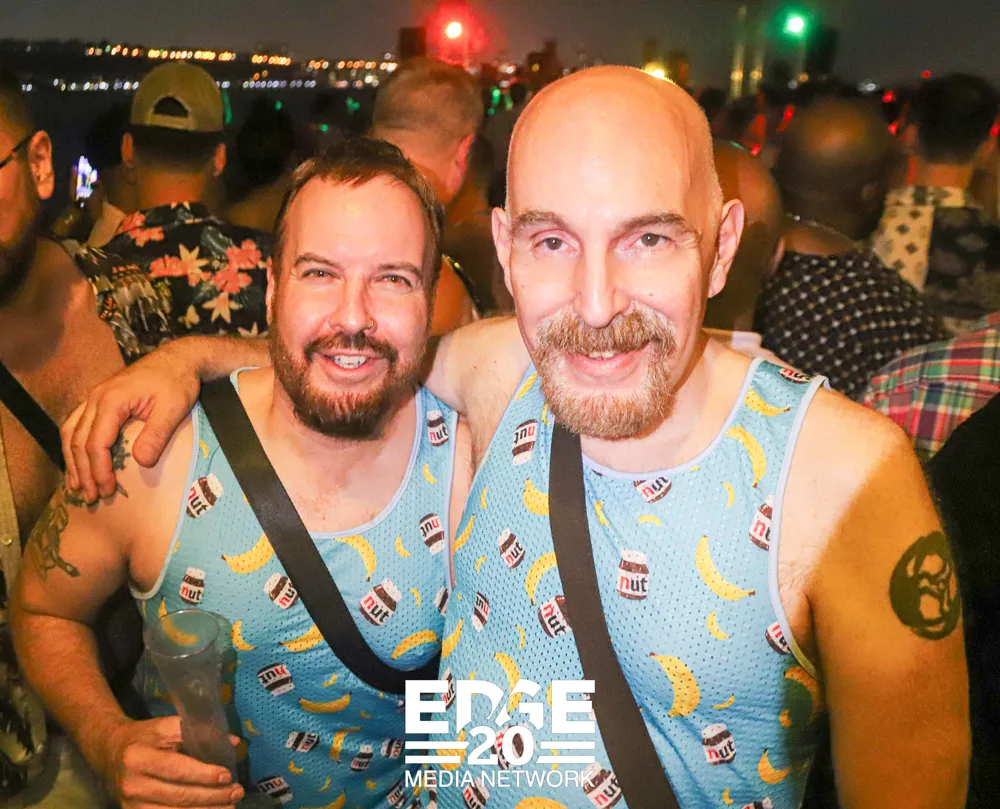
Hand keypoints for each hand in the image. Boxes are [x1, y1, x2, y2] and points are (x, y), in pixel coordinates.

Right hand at [63, 341, 202, 502]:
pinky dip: (75, 445)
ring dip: (72, 460)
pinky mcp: (100, 399)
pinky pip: (78, 423)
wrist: (178, 358)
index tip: (106, 490)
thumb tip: (141, 463)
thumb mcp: (172, 408)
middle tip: (91, 496)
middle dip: (83, 471)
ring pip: (71, 431)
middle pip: (78, 440)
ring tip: (77, 486)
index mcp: (112, 400)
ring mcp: (95, 396)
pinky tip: (78, 461)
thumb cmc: (177, 382)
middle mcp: (96, 397)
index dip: (99, 470)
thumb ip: (156, 435)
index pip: (96, 442)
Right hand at [101, 716, 243, 808]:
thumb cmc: (143, 737)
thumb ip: (197, 731)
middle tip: (237, 793)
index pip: (176, 769)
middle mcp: (132, 784)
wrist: (109, 753)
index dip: (203, 774)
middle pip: (178, 795)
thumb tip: (233, 742)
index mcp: (138, 757)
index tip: (227, 775)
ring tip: (230, 806)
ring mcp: (131, 805)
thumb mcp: (165, 726)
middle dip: (212, 796)